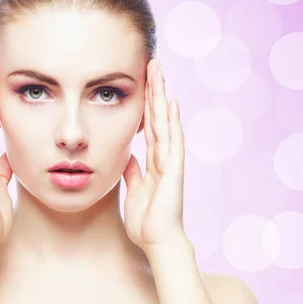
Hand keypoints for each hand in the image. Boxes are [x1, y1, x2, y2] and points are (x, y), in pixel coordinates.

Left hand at [122, 55, 186, 252]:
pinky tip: (172, 102)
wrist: (158, 241)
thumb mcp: (134, 188)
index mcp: (153, 159)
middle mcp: (164, 155)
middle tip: (152, 61)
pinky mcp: (173, 170)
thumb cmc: (147, 220)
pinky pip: (173, 140)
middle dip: (155, 88)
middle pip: (158, 115)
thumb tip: (129, 156)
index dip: (146, 100)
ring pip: (166, 120)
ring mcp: (170, 161)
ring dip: (162, 95)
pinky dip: (172, 121)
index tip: (143, 78)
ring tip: (159, 70)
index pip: (149, 122)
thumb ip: (134, 171)